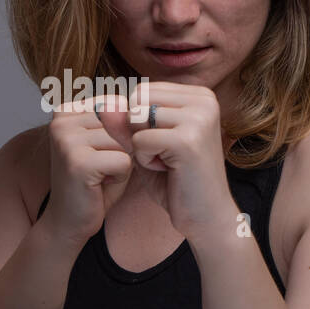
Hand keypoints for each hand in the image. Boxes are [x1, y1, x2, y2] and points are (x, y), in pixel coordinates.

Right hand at [42, 93, 136, 245]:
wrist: (69, 220)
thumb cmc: (94, 181)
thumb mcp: (110, 142)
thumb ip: (120, 121)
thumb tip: (126, 108)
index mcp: (66, 110)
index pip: (119, 105)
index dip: (121, 133)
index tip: (99, 152)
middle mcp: (61, 120)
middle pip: (122, 123)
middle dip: (122, 149)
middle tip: (100, 168)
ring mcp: (66, 140)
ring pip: (125, 142)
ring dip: (122, 163)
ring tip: (99, 175)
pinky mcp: (77, 162)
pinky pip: (123, 161)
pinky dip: (120, 177)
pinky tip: (99, 185)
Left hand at [97, 80, 239, 243]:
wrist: (206, 217)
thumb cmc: (177, 180)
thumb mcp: (145, 144)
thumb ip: (125, 123)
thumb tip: (103, 105)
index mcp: (199, 95)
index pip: (142, 91)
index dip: (140, 122)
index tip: (165, 144)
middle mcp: (203, 100)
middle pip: (138, 100)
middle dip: (138, 131)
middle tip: (164, 155)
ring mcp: (198, 118)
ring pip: (137, 118)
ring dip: (141, 147)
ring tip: (167, 163)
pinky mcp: (187, 140)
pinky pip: (140, 141)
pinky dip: (144, 160)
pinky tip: (168, 171)